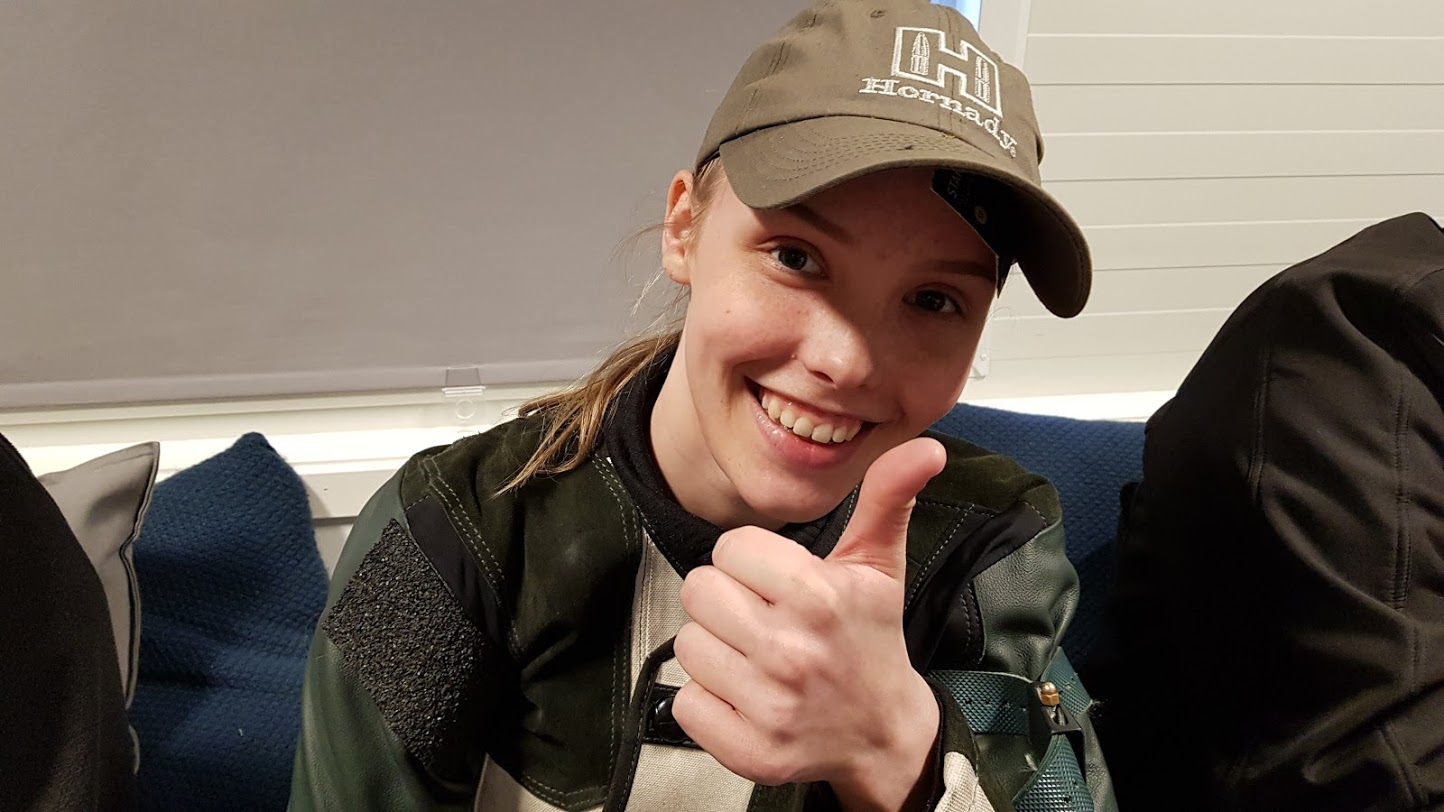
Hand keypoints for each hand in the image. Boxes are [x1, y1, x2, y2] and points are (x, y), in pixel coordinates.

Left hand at [673, 437, 946, 810]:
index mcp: (818, 596)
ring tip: (755, 657)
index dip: (748, 561)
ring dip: (716, 649)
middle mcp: (791, 651)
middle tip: (761, 618)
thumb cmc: (870, 640)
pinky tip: (744, 694)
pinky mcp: (749, 749)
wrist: (883, 733)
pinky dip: (708, 700)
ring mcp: (769, 705)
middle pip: (699, 591)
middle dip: (727, 601)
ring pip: (688, 645)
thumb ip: (887, 498)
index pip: (729, 548)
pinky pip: (686, 702)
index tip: (774, 581)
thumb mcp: (879, 566)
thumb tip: (924, 448)